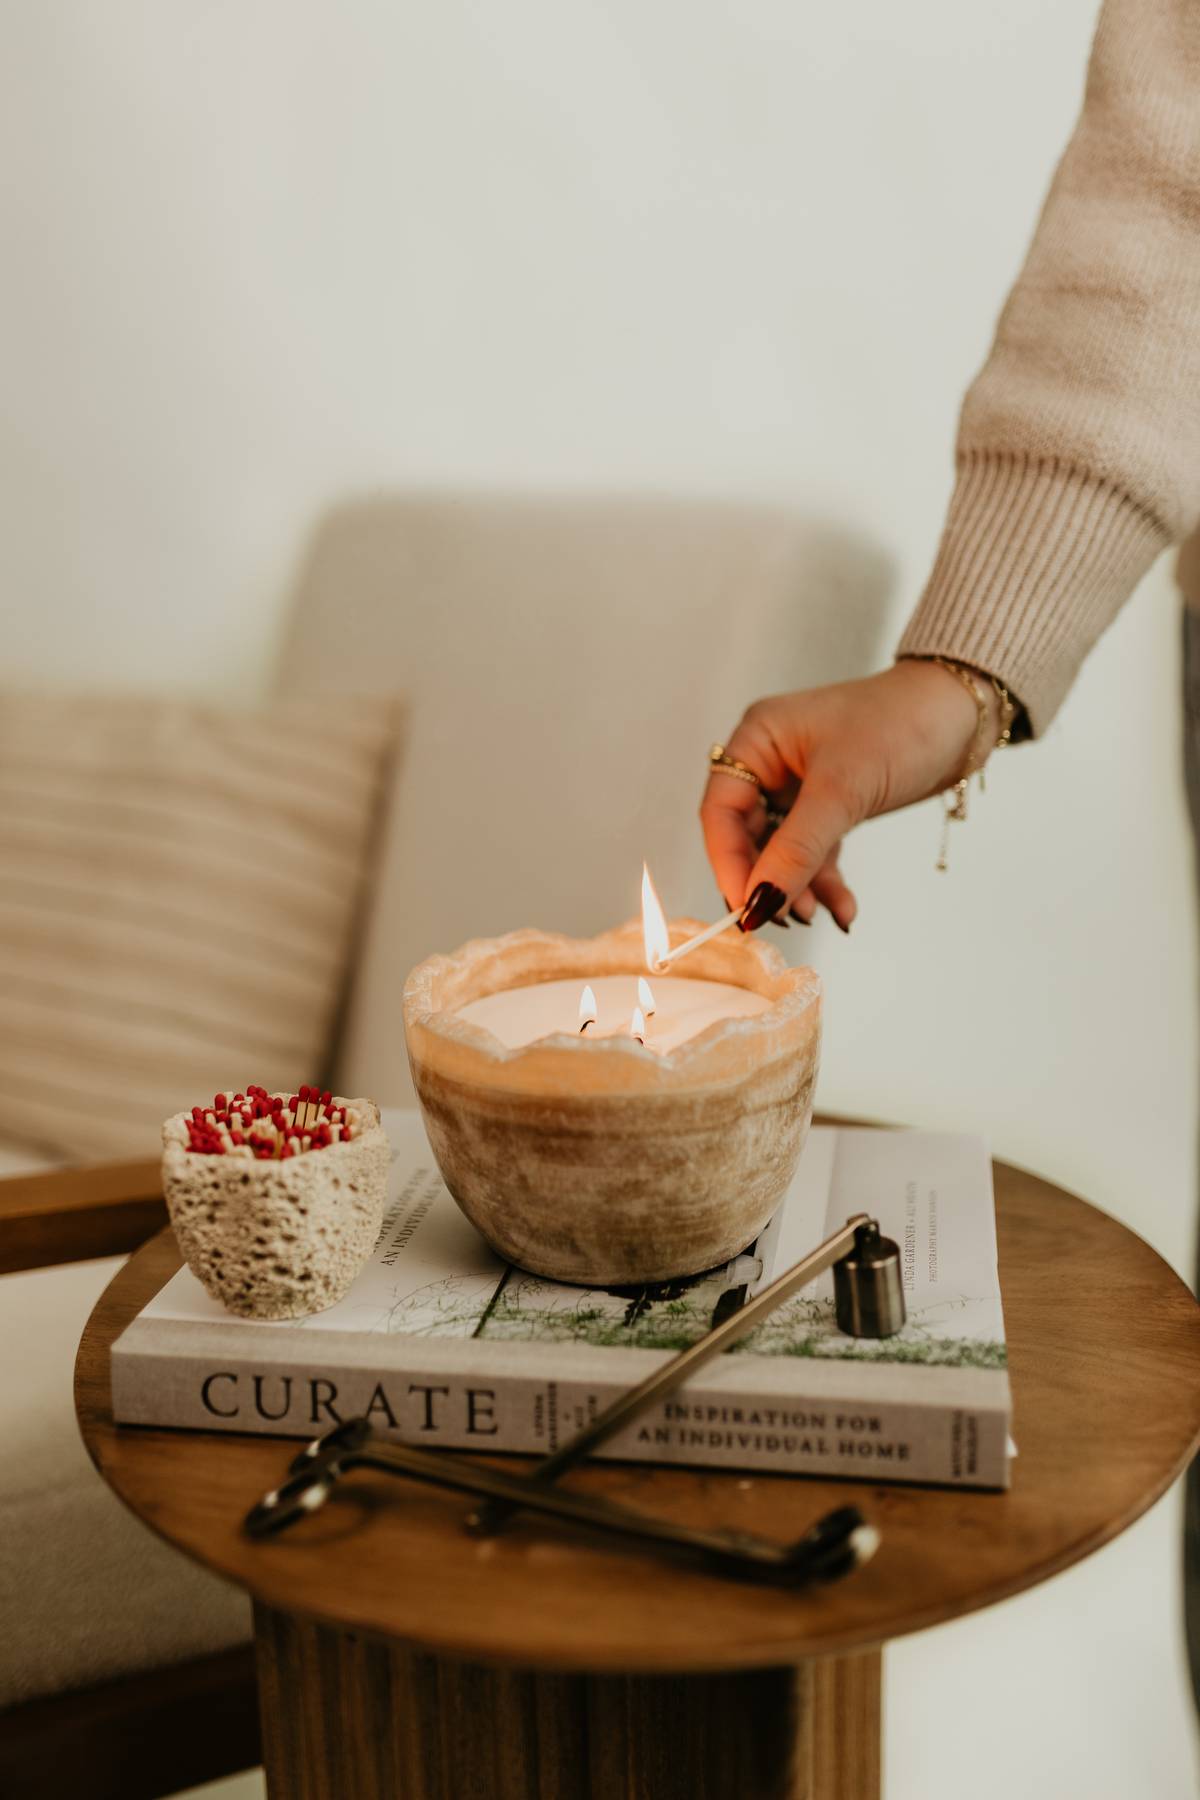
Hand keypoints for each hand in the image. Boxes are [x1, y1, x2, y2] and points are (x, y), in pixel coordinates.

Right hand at [701, 660, 1000, 930]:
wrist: (963, 712)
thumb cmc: (901, 723)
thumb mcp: (842, 790)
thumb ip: (796, 850)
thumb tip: (758, 902)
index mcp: (758, 740)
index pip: (722, 812)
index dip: (728, 863)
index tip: (745, 908)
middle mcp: (772, 761)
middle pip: (748, 837)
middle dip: (766, 880)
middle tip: (781, 919)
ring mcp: (801, 785)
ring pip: (783, 850)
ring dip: (797, 887)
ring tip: (817, 915)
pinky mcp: (831, 804)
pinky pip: (815, 852)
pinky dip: (826, 882)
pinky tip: (843, 909)